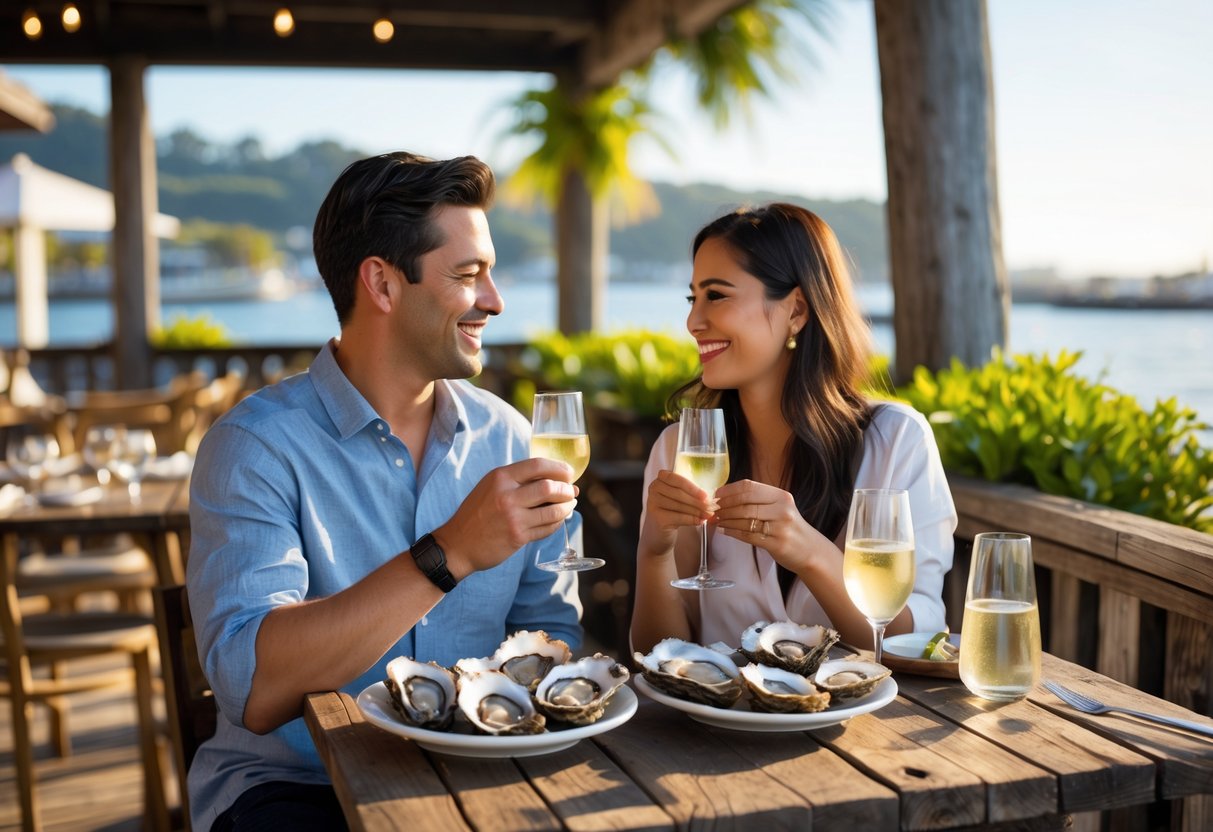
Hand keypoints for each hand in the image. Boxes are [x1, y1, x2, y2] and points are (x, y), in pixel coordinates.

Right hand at [436, 457, 576, 576]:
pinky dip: (557, 523)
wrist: (457, 544)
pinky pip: (547, 528)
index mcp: (500, 478)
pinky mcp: (518, 537)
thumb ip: (518, 481)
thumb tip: (556, 479)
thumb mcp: (491, 487)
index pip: (538, 465)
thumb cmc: (477, 513)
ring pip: (553, 510)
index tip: (569, 473)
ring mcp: (513, 518)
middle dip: (566, 489)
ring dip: (566, 507)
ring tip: (569, 505)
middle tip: (571, 492)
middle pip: (549, 487)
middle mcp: (506, 495)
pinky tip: (557, 520)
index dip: (559, 468)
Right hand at [637, 469, 712, 558]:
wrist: (659, 532)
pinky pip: (678, 517)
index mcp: (661, 479)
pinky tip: (700, 521)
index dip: (692, 487)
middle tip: (711, 507)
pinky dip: (691, 520)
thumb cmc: (672, 511)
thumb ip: (690, 493)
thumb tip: (708, 498)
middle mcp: (654, 489)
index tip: (705, 495)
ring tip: (708, 514)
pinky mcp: (657, 518)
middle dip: (697, 501)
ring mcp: (653, 503)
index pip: (677, 479)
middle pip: (679, 493)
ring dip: (697, 511)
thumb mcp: (679, 497)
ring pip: (680, 506)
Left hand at [714, 479, 822, 573]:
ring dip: (726, 520)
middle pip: (745, 503)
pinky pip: (748, 536)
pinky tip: (725, 531)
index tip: (715, 495)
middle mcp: (782, 509)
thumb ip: (758, 501)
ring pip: (745, 519)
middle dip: (724, 506)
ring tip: (716, 520)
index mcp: (781, 496)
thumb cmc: (788, 528)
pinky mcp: (777, 544)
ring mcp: (780, 527)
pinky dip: (733, 532)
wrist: (810, 550)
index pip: (749, 487)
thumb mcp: (779, 508)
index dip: (729, 490)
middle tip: (712, 509)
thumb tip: (725, 496)